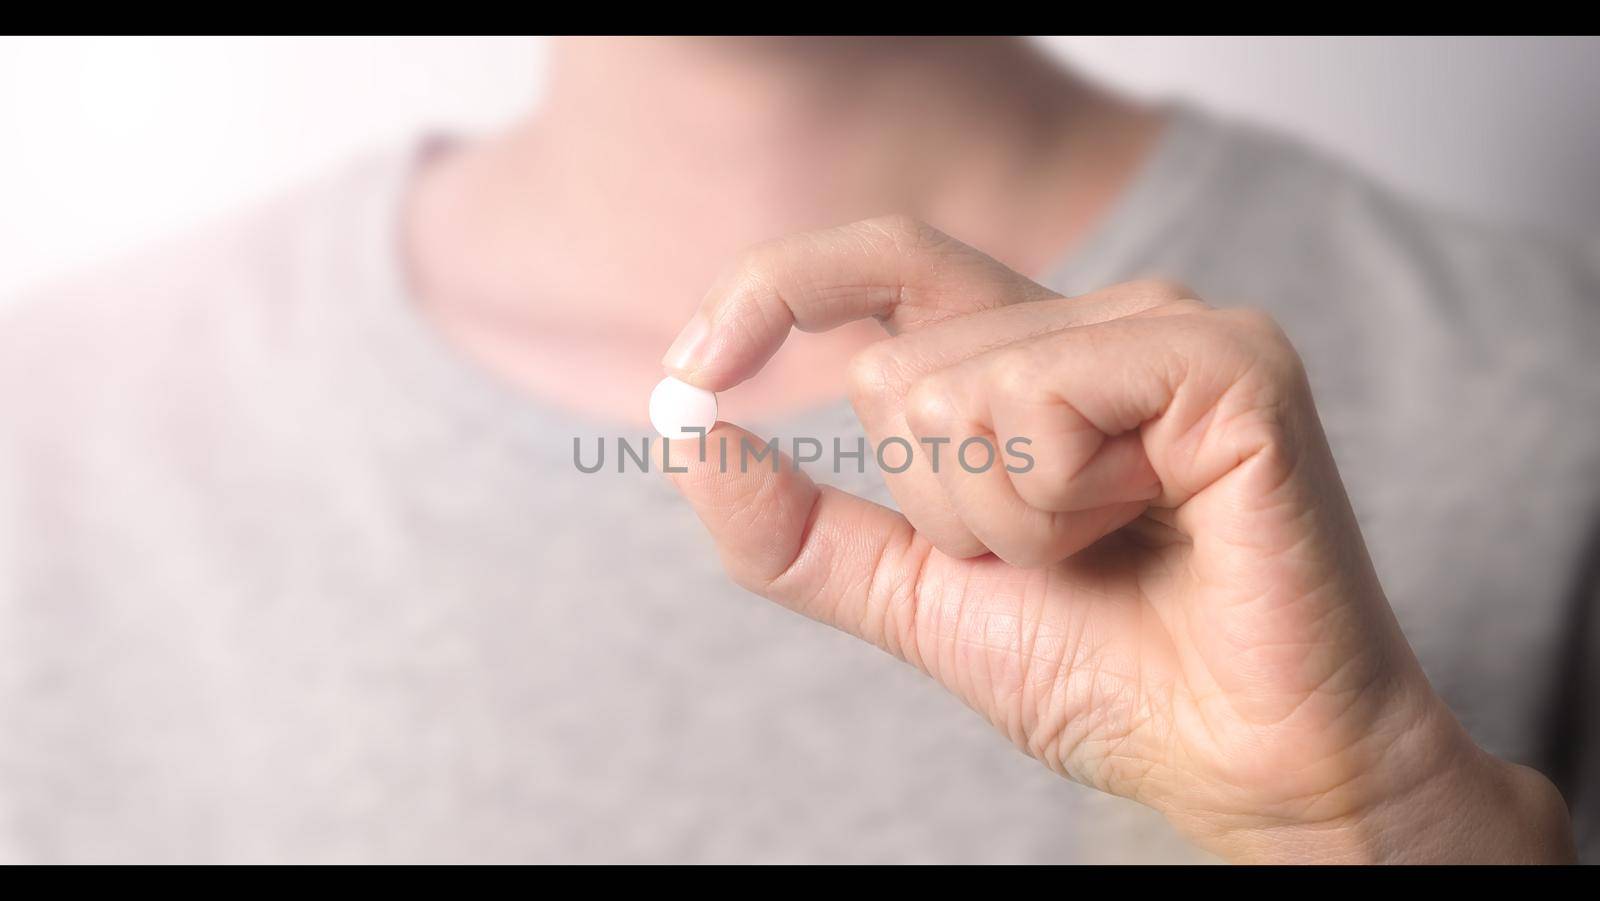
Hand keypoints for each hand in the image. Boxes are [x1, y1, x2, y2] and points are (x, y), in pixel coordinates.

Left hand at [661, 216, 1573, 862]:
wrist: (1236, 759)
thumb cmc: (1102, 671)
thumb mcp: (910, 593)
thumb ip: (792, 525)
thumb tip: (680, 428)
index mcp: (1029, 359)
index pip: (882, 265)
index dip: (776, 289)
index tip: (691, 370)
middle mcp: (1098, 321)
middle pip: (894, 368)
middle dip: (937, 510)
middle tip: (1053, 560)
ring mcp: (1169, 327)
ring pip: (955, 389)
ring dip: (1001, 520)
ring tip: (1108, 549)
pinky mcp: (1228, 359)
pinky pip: (1043, 398)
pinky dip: (1059, 500)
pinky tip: (1155, 523)